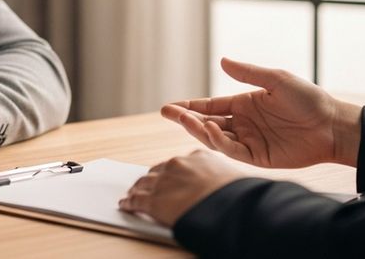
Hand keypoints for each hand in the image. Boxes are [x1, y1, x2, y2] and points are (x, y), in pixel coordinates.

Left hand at [119, 150, 244, 226]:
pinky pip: (136, 200)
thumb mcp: (233, 179)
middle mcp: (178, 164)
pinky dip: (129, 202)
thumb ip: (221, 178)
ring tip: (132, 195)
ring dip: (137, 189)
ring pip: (143, 183)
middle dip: (152, 179)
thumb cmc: (238, 197)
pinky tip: (126, 205)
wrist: (230, 208)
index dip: (170, 172)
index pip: (178, 163)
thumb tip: (225, 186)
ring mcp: (163, 181)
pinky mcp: (153, 199)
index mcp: (198, 156)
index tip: (167, 177)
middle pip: (157, 170)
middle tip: (146, 186)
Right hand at [163, 57, 362, 167]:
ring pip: (215, 137)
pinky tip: (210, 129)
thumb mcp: (276, 80)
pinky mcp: (258, 157)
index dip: (190, 106)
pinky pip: (232, 150)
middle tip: (167, 113)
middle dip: (186, 118)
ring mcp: (249, 141)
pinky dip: (219, 142)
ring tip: (184, 120)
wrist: (332, 125)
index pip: (210, 106)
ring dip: (198, 129)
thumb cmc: (308, 100)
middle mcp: (243, 124)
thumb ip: (248, 73)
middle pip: (207, 122)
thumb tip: (222, 61)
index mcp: (244, 105)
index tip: (169, 106)